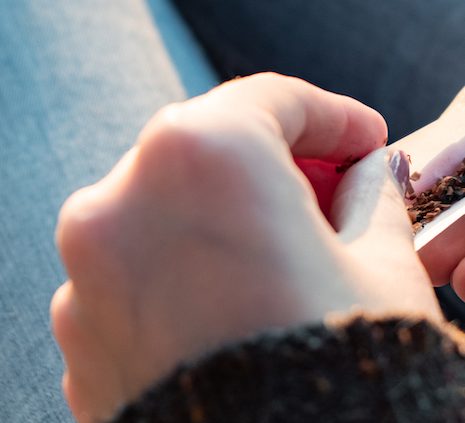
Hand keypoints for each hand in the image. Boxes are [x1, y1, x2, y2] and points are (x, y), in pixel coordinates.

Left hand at [51, 73, 440, 422]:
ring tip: (285, 256)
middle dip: (276, 163)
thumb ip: (374, 198)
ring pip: (167, 210)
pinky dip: (186, 273)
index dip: (334, 117)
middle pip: (211, 147)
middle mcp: (123, 198)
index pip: (274, 99)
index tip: (367, 142)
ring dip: (225, 217)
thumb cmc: (344, 364)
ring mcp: (88, 272)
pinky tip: (240, 305)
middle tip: (334, 192)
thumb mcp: (385, 264)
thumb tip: (371, 177)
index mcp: (206, 154)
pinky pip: (139, 276)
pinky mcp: (79, 336)